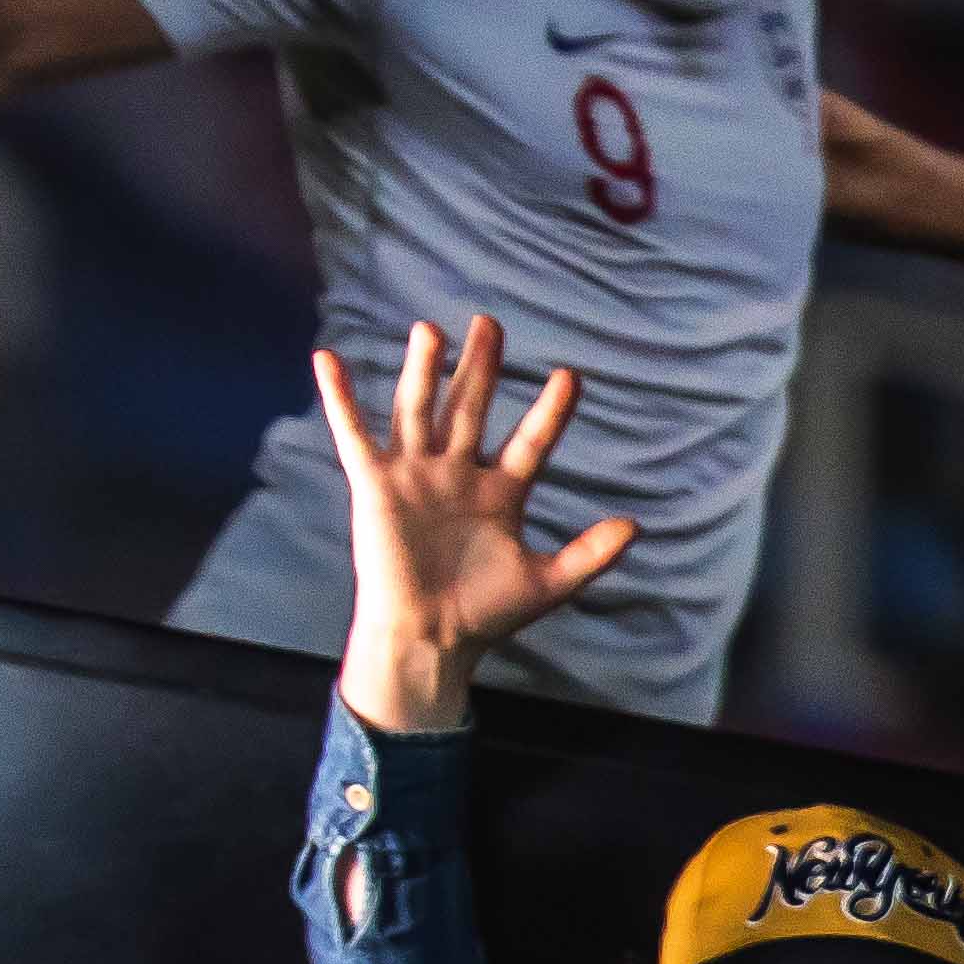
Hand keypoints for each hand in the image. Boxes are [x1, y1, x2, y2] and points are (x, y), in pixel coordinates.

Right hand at [315, 314, 636, 729]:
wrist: (432, 639)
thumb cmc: (487, 614)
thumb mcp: (549, 582)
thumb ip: (591, 553)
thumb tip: (635, 525)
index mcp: (502, 492)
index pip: (531, 441)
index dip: (550, 411)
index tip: (570, 377)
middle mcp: (458, 474)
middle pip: (471, 408)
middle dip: (481, 368)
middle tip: (490, 324)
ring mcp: (416, 475)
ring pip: (420, 410)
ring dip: (423, 371)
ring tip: (431, 331)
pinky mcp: (376, 485)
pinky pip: (354, 434)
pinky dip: (340, 398)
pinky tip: (328, 359)